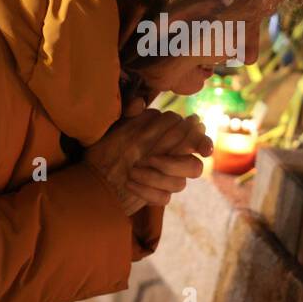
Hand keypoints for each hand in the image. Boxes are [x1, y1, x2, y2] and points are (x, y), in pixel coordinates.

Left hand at [83, 109, 211, 215]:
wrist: (99, 172)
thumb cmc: (114, 144)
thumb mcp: (119, 125)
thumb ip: (131, 113)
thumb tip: (138, 103)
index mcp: (174, 139)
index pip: (198, 140)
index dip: (203, 143)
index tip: (203, 149)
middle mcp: (177, 161)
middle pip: (195, 167)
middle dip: (173, 163)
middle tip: (150, 159)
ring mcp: (170, 180)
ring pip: (179, 184)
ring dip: (154, 177)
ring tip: (132, 171)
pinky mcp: (159, 196)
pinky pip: (163, 198)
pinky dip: (145, 191)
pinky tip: (129, 183)